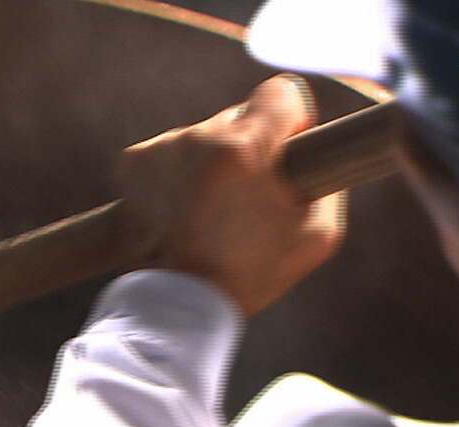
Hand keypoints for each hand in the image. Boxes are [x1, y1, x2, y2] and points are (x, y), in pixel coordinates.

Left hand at [117, 74, 346, 315]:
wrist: (173, 303)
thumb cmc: (249, 273)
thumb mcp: (319, 233)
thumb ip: (327, 181)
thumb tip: (317, 153)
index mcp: (245, 147)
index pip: (281, 92)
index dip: (292, 121)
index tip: (290, 148)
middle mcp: (197, 137)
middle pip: (239, 117)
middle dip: (249, 148)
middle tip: (248, 196)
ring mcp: (159, 148)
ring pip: (202, 138)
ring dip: (210, 163)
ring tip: (209, 213)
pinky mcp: (131, 163)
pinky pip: (169, 155)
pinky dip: (176, 176)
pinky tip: (181, 211)